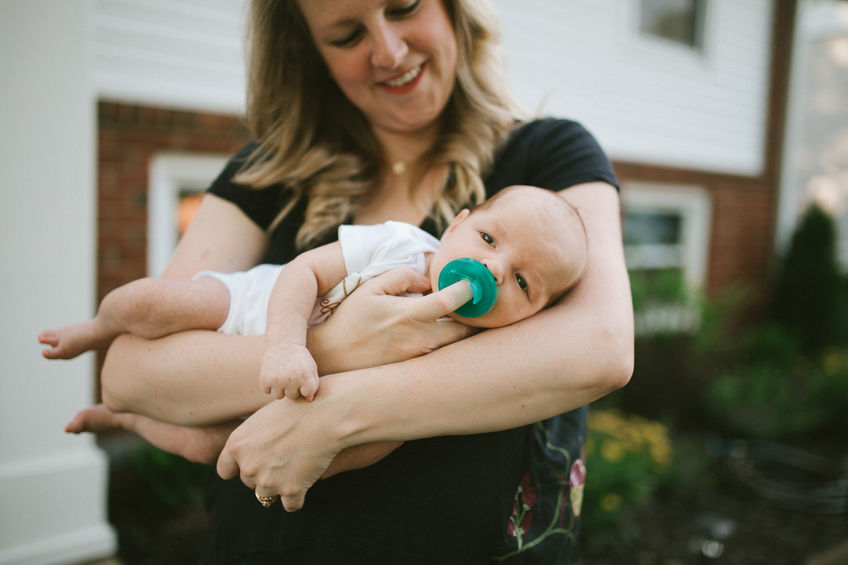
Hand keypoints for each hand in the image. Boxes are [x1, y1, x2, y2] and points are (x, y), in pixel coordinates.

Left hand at [216, 396, 341, 511]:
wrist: (327, 414)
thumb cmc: (297, 408)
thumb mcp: (264, 419)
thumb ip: (251, 441)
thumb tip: (251, 455)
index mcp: (236, 445)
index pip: (225, 470)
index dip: (238, 467)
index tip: (252, 462)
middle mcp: (248, 466)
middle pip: (249, 482)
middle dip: (264, 472)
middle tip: (285, 454)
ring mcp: (269, 481)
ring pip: (268, 495)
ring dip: (279, 485)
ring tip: (297, 464)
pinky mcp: (292, 491)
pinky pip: (291, 504)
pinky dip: (298, 495)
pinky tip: (306, 477)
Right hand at [259, 343, 318, 399]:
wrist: (282, 343)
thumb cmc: (300, 358)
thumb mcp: (311, 368)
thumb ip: (314, 385)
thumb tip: (309, 400)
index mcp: (305, 376)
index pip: (307, 394)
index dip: (305, 387)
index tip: (303, 377)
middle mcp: (291, 379)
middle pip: (292, 396)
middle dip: (292, 388)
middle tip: (291, 375)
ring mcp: (277, 380)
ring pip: (279, 396)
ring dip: (280, 388)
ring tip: (282, 376)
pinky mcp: (265, 379)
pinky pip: (267, 391)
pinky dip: (269, 385)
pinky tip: (273, 374)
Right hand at [309, 267, 475, 373]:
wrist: (331, 358)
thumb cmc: (350, 320)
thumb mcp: (370, 288)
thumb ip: (402, 276)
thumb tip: (428, 281)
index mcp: (409, 315)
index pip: (451, 301)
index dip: (468, 289)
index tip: (475, 280)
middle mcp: (420, 339)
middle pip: (466, 329)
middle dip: (474, 315)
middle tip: (476, 302)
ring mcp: (421, 357)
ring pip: (457, 344)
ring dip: (463, 329)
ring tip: (460, 315)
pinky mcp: (418, 369)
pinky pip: (443, 354)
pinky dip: (449, 341)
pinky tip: (442, 331)